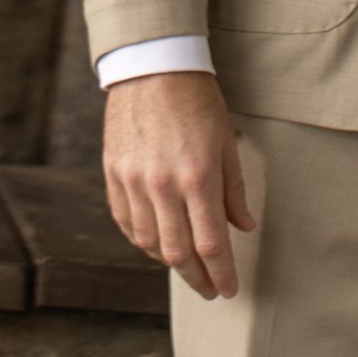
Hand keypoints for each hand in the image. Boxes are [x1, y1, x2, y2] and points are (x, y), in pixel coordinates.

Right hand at [103, 71, 254, 300]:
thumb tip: (243, 227)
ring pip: (149, 243)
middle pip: (178, 253)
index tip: (229, 290)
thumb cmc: (197, 100)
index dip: (222, 274)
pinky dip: (142, 240)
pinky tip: (155, 243)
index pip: (211, 244)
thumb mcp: (226, 142)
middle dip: (197, 279)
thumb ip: (233, 189)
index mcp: (197, 177)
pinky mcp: (113, 174)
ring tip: (186, 266)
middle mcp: (162, 185)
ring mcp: (133, 181)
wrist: (152, 66)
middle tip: (210, 290)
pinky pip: (126, 223)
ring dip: (169, 261)